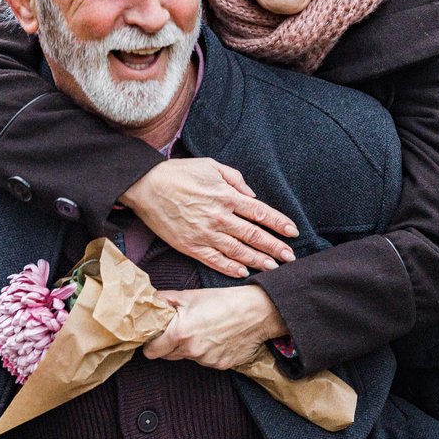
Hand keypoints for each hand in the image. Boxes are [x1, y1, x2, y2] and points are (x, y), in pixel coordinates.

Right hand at [119, 158, 297, 276]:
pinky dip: (230, 268)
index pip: (260, 212)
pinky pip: (215, 261)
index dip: (278, 223)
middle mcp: (219, 217)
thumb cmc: (178, 173)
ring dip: (258, 260)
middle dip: (274, 247)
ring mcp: (205, 234)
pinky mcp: (191, 246)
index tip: (292, 232)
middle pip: (254, 235)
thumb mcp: (210, 165)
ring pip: (238, 251)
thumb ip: (234, 179)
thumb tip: (251, 195)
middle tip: (290, 256)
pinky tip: (243, 272)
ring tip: (273, 267)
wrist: (145, 186)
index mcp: (226, 196)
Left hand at [142, 286, 288, 370]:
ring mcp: (207, 361)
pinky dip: (207, 352)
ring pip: (188, 358)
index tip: (154, 338)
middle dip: (169, 345)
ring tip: (203, 330)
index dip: (150, 344)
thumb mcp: (191, 295)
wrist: (257, 311)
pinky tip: (216, 337)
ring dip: (190, 348)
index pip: (151, 352)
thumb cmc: (224, 301)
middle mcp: (192, 351)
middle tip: (180, 330)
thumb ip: (165, 300)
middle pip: (168, 356)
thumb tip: (149, 302)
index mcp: (179, 333)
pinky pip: (206, 361)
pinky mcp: (221, 366)